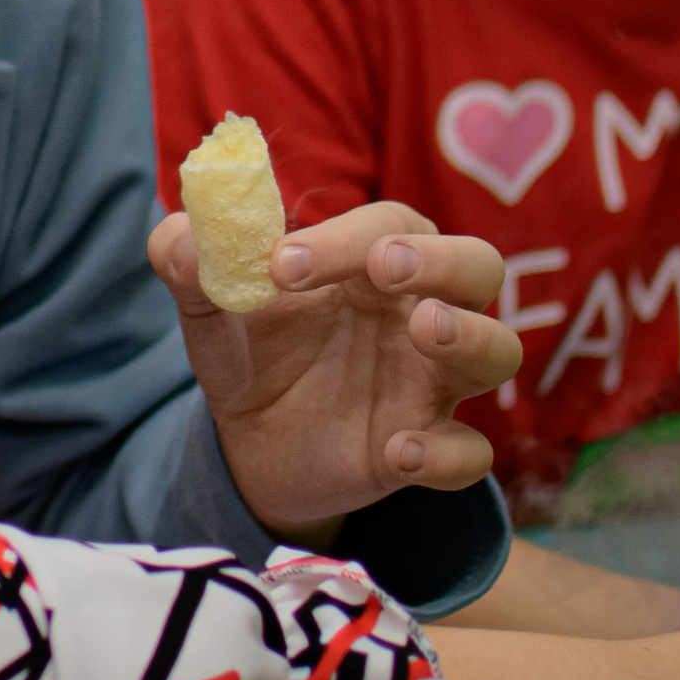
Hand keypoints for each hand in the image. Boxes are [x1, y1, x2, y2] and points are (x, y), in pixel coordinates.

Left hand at [150, 197, 515, 539]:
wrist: (249, 441)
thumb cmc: (250, 348)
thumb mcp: (209, 303)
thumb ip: (187, 260)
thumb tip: (182, 238)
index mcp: (372, 263)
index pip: (388, 226)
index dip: (342, 238)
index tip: (278, 265)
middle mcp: (417, 312)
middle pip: (478, 266)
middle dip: (442, 260)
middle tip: (388, 269)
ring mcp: (430, 383)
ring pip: (497, 351)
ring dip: (470, 336)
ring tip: (424, 330)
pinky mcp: (427, 451)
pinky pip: (469, 454)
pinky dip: (446, 453)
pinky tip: (398, 451)